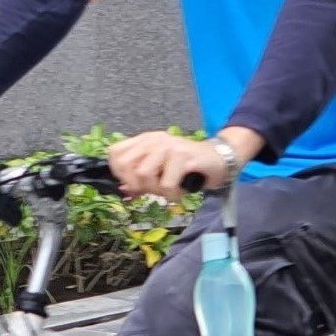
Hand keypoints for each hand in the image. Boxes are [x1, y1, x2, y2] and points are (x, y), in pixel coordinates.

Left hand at [107, 131, 226, 200]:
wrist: (220, 160)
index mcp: (145, 140)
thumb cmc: (189, 167)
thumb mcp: (160, 171)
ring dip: (155, 190)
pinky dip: (172, 195)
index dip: (119, 173)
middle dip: (136, 184)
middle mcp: (154, 139)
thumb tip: (124, 190)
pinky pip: (166, 183)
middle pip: (124, 165)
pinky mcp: (183, 156)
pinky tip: (180, 193)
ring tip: (169, 191)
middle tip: (153, 190)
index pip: (114, 153)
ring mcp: (169, 146)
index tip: (134, 185)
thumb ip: (141, 178)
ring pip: (143, 174)